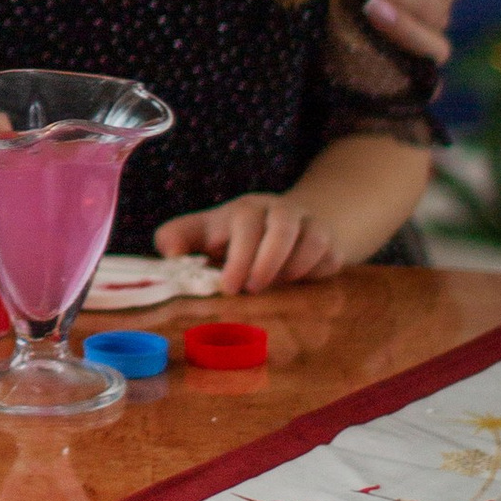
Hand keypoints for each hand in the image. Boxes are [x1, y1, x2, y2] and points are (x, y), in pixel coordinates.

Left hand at [156, 195, 339, 292]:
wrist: (289, 226)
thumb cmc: (236, 237)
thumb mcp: (205, 233)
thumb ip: (179, 237)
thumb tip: (168, 253)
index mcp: (246, 209)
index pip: (245, 223)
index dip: (238, 256)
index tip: (228, 287)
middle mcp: (281, 211)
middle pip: (283, 227)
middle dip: (267, 262)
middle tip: (252, 290)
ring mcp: (310, 225)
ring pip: (314, 240)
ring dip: (294, 268)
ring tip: (276, 288)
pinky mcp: (331, 244)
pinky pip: (330, 259)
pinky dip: (315, 275)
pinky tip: (298, 287)